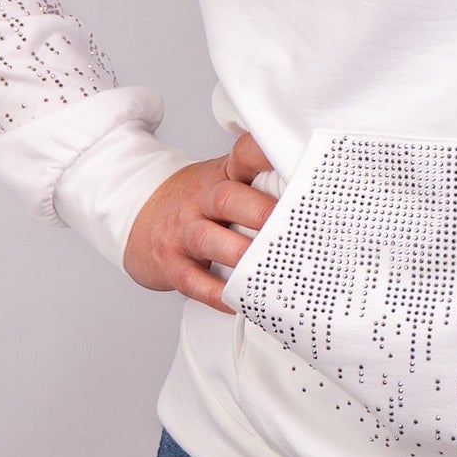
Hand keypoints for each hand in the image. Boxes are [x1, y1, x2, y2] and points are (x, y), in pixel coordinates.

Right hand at [123, 129, 276, 312]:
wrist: (138, 213)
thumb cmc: (197, 202)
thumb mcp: (223, 179)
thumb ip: (261, 183)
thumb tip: (318, 195)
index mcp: (222, 176)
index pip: (242, 155)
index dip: (265, 155)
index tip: (292, 160)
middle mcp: (201, 200)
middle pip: (227, 198)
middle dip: (259, 212)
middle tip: (290, 225)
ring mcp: (183, 231)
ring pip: (206, 239)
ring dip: (239, 254)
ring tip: (269, 267)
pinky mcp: (170, 263)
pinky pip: (191, 280)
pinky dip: (214, 293)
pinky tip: (237, 301)